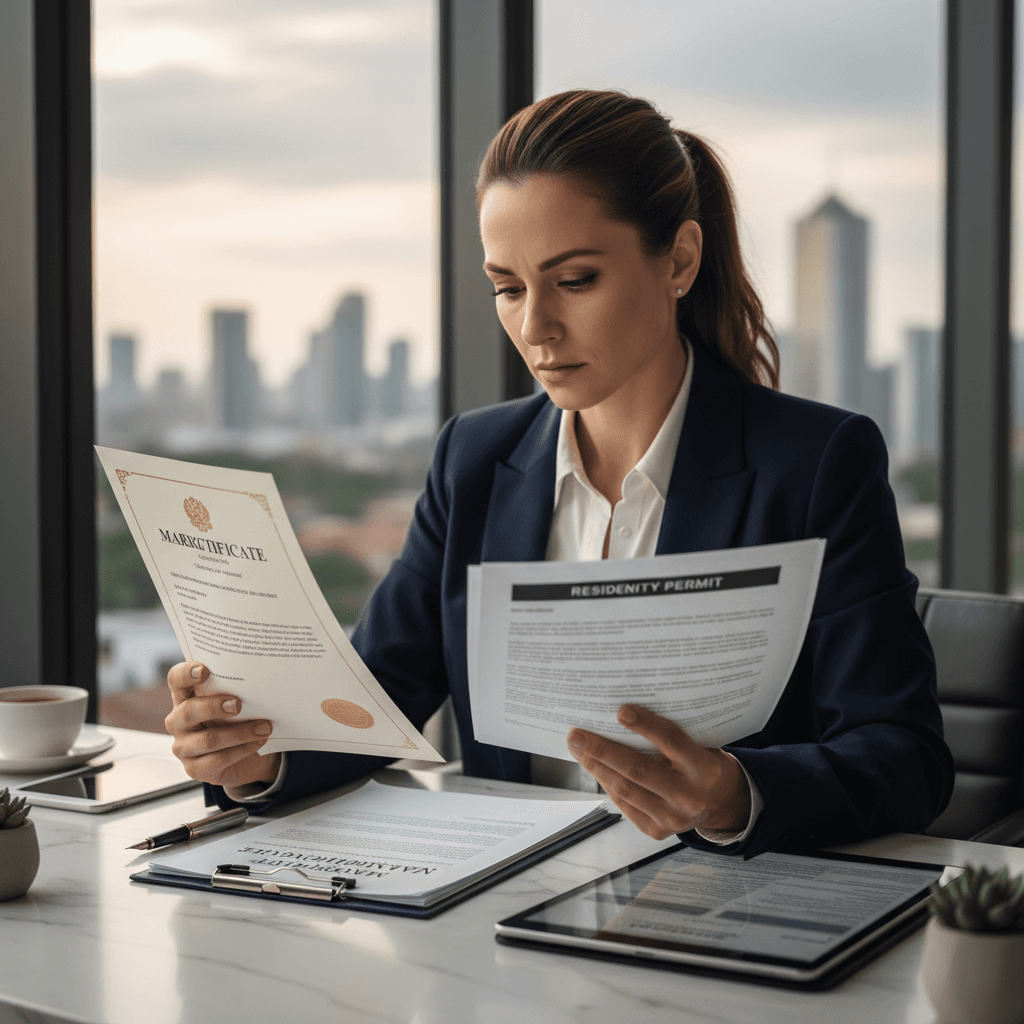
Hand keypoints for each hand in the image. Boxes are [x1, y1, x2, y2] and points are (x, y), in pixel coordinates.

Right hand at [164, 661, 281, 788]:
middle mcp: (178, 721)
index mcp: (184, 697)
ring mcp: (183, 747)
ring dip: (240, 732)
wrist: (246, 757)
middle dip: (214, 706)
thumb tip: (256, 678)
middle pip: (189, 711)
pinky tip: (259, 742)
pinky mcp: (194, 769)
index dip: (186, 673)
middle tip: (238, 704)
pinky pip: (218, 760)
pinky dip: (242, 750)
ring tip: (264, 727)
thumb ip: (234, 690)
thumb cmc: (237, 721)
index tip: (205, 670)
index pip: (175, 680)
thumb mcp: (233, 702)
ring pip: (208, 739)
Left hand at [567, 704, 750, 839]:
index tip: (620, 711)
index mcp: (703, 767)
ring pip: (625, 789)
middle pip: (637, 769)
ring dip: (596, 767)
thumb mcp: (699, 744)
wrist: (722, 802)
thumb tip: (623, 713)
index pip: (672, 741)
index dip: (646, 725)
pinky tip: (595, 767)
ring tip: (577, 748)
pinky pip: (624, 804)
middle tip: (576, 735)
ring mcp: (672, 817)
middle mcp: (688, 795)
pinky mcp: (657, 831)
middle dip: (601, 750)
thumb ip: (670, 735)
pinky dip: (607, 783)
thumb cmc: (703, 762)